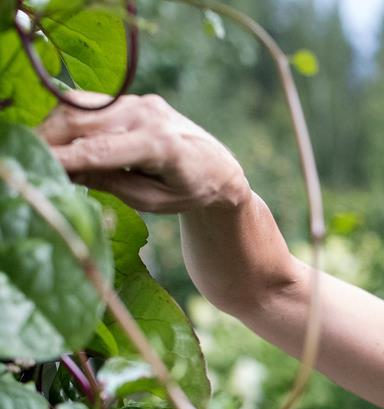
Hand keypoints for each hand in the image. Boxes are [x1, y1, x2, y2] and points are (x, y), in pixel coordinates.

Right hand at [37, 91, 248, 213]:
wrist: (217, 166)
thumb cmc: (188, 191)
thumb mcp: (153, 201)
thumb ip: (113, 185)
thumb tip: (70, 173)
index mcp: (159, 146)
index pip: (100, 151)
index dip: (66, 158)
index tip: (43, 167)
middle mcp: (147, 116)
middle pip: (83, 121)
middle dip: (50, 139)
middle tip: (33, 161)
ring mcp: (138, 102)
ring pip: (81, 106)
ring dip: (54, 127)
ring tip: (43, 153)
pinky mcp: (131, 99)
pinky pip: (90, 104)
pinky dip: (69, 120)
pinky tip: (60, 141)